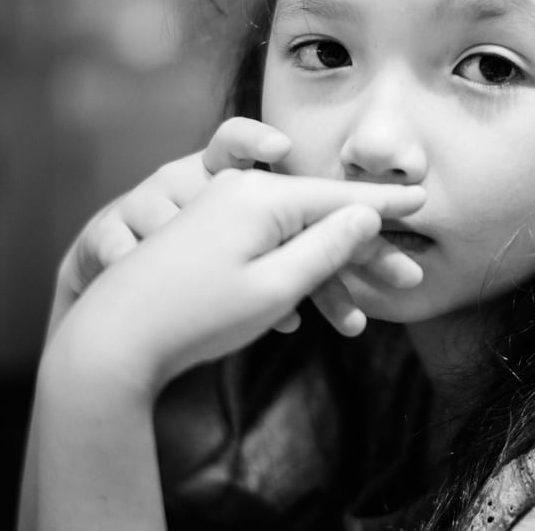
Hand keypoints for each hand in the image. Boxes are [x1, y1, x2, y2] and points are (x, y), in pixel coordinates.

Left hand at [53, 168, 425, 389]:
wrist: (111, 340)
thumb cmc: (196, 317)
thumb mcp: (275, 287)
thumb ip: (325, 247)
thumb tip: (364, 214)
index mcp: (260, 197)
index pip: (340, 197)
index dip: (385, 203)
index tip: (423, 198)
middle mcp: (238, 193)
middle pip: (318, 215)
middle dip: (363, 250)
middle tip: (408, 278)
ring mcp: (217, 212)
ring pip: (290, 235)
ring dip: (326, 272)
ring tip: (360, 314)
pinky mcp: (202, 236)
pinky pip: (262, 245)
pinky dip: (290, 273)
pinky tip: (305, 307)